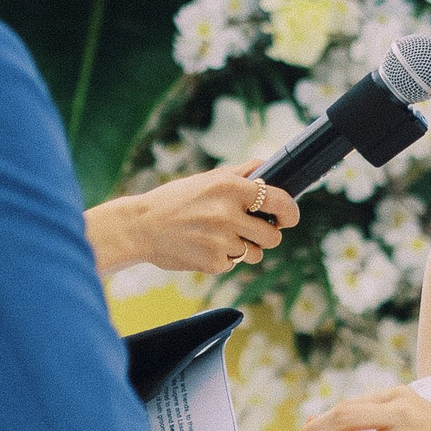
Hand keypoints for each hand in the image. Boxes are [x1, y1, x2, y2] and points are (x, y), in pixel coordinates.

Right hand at [90, 160, 300, 275]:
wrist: (140, 226)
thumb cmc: (175, 200)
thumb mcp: (207, 179)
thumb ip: (241, 173)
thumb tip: (268, 166)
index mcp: (230, 188)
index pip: (279, 201)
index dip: (290, 211)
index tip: (289, 217)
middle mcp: (228, 213)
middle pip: (272, 236)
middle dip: (266, 235)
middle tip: (251, 230)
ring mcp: (222, 240)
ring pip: (255, 253)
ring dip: (245, 249)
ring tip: (220, 237)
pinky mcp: (213, 262)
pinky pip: (233, 264)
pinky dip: (223, 258)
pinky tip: (204, 246)